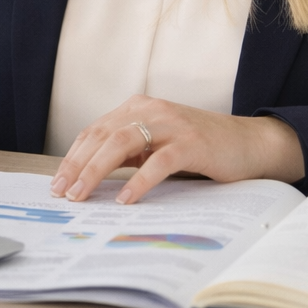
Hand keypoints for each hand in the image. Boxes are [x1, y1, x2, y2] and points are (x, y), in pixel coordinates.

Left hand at [50, 95, 303, 205]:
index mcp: (138, 108)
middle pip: (102, 136)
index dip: (73, 156)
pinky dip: (138, 181)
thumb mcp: (157, 144)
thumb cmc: (201, 147)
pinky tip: (125, 199)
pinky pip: (158, 162)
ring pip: (121, 144)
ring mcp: (171, 124)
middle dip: (77, 166)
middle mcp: (151, 110)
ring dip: (96, 171)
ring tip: (81, 195)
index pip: (95, 131)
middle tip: (61, 193)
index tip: (58, 182)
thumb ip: (129, 152)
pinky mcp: (191, 143)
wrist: (250, 142)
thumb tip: (90, 176)